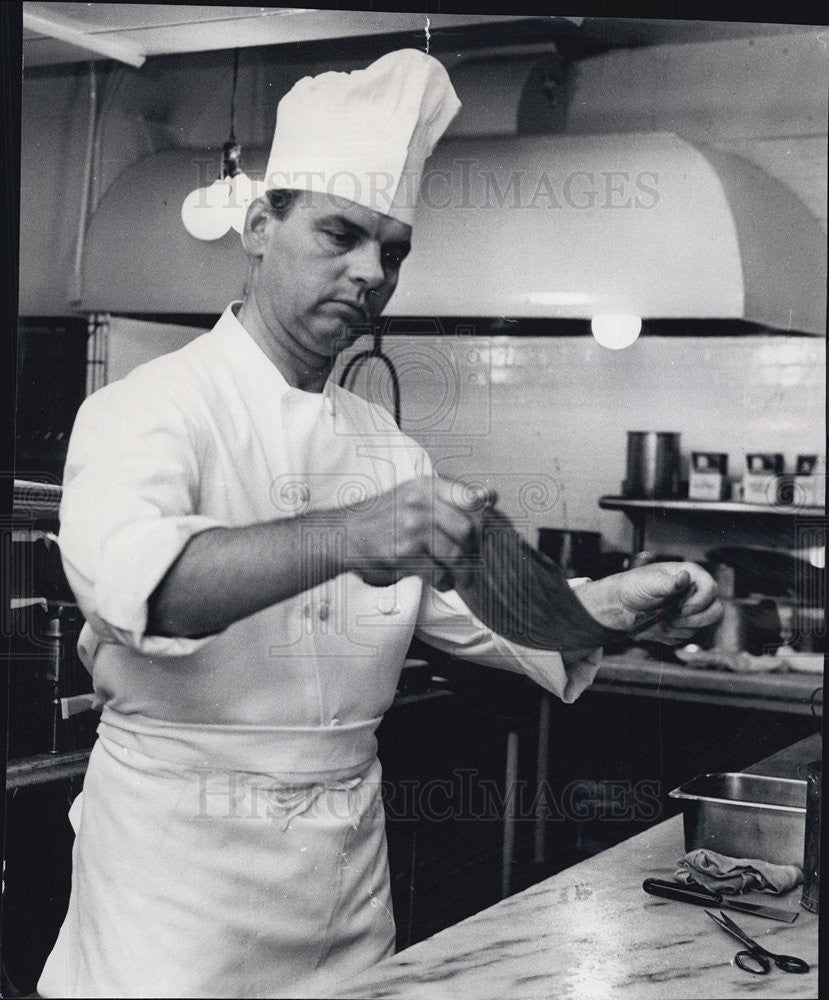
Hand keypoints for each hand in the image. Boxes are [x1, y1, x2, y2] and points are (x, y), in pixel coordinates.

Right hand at [343, 476, 491, 588]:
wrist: (346, 533)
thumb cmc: (384, 517)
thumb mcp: (412, 495)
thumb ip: (447, 497)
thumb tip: (489, 496)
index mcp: (425, 486)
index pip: (468, 496)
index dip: (483, 512)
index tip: (487, 525)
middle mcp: (419, 503)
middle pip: (466, 529)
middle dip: (474, 550)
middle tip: (473, 561)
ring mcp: (411, 528)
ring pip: (454, 554)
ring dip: (463, 572)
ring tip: (462, 578)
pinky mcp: (403, 553)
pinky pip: (436, 571)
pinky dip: (444, 581)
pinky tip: (442, 582)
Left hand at [575, 561, 722, 644]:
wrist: (622, 606)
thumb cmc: (634, 586)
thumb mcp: (648, 582)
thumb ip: (668, 583)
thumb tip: (684, 577)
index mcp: (691, 575)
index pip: (711, 589)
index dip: (700, 601)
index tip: (681, 608)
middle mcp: (696, 593)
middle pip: (716, 610)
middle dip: (696, 619)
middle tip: (674, 618)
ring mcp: (692, 611)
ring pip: (703, 626)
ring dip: (682, 627)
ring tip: (663, 619)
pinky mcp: (684, 626)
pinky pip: (688, 636)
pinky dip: (674, 635)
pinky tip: (660, 626)